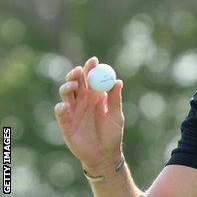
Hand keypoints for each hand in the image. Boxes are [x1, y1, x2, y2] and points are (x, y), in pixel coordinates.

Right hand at [54, 56, 124, 173]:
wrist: (104, 155)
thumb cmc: (112, 134)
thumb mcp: (116, 116)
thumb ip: (115, 99)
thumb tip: (118, 81)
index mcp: (97, 95)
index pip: (91, 78)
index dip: (91, 68)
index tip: (93, 60)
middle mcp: (83, 100)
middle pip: (76, 81)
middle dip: (75, 74)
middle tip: (79, 70)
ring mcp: (73, 110)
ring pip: (66, 93)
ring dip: (67, 86)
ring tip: (74, 86)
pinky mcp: (65, 122)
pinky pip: (60, 111)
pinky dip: (61, 107)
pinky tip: (65, 106)